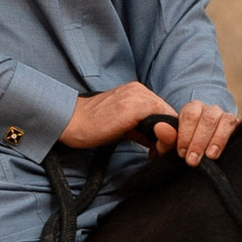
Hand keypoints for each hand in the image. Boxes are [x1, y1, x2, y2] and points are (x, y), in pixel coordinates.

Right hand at [58, 80, 175, 151]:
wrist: (72, 121)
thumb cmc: (94, 125)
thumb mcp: (123, 125)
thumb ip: (142, 130)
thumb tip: (160, 142)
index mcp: (137, 91)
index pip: (164, 110)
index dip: (166, 130)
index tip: (157, 146)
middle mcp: (139, 90)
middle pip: (168, 112)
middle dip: (167, 134)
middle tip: (156, 151)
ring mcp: (137, 96)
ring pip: (167, 115)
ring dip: (165, 136)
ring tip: (154, 151)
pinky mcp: (134, 107)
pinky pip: (159, 118)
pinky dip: (160, 135)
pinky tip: (150, 149)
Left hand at [152, 98, 236, 168]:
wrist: (203, 152)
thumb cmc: (185, 148)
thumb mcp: (173, 146)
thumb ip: (165, 138)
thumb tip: (160, 128)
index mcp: (191, 109)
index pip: (189, 115)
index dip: (185, 134)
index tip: (181, 152)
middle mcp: (208, 109)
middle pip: (207, 119)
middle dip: (199, 141)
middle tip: (192, 160)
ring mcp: (223, 115)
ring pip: (223, 120)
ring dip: (216, 140)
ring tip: (209, 157)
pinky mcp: (235, 124)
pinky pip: (234, 124)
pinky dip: (227, 137)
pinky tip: (221, 150)